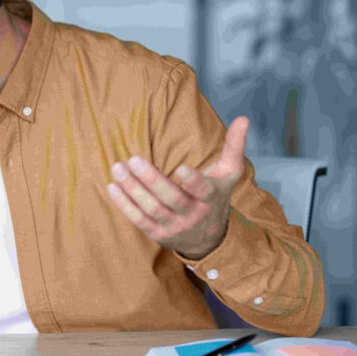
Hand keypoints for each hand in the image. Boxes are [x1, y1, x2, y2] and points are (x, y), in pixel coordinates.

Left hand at [106, 116, 249, 259]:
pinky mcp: (158, 234)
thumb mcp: (228, 173)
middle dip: (151, 180)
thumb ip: (234, 146)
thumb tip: (243, 118)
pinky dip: (125, 205)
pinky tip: (112, 187)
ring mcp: (175, 226)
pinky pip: (139, 221)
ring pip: (152, 209)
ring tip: (117, 169)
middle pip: (171, 199)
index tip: (180, 168)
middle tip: (133, 160)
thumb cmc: (215, 196)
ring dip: (132, 190)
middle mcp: (193, 214)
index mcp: (210, 197)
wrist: (207, 237)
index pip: (203, 190)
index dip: (193, 181)